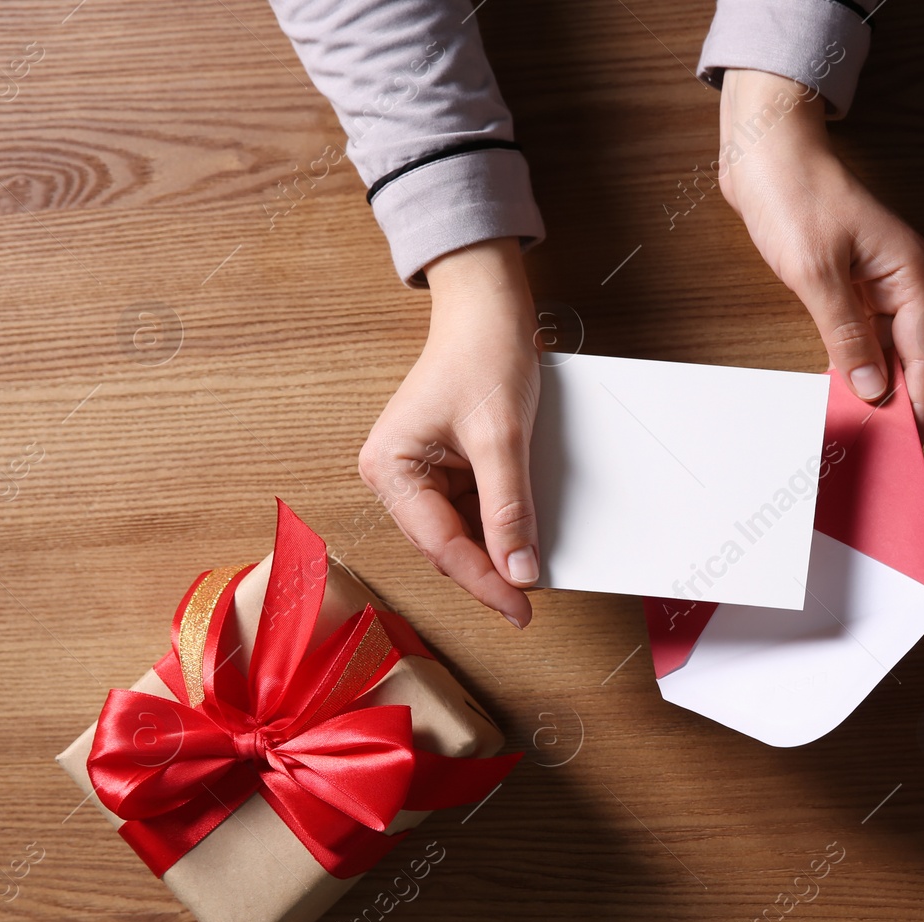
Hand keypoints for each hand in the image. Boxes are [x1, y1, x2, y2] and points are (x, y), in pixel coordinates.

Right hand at [358, 237, 541, 627]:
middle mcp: (396, 476)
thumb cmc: (483, 357)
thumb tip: (519, 569)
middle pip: (447, 546)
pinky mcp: (445, 470)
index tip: (520, 606)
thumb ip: (509, 508)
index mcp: (390, 468)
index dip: (484, 581)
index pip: (440, 545)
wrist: (490, 313)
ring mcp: (419, 475)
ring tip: (533, 565)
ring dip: (496, 548)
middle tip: (529, 601)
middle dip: (489, 569)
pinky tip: (524, 533)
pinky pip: (473, 512)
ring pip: (462, 534)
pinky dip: (499, 524)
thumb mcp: (502, 439)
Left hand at [717, 69, 923, 434]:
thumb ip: (846, 334)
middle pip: (910, 355)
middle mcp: (900, 280)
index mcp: (908, 273)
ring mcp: (874, 281)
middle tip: (882, 447)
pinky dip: (854, 363)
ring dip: (874, 385)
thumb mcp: (817, 271)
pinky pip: (860, 334)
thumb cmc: (793, 194)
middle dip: (898, 401)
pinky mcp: (847, 282)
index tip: (910, 443)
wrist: (763, 150)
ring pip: (884, 348)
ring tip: (862, 429)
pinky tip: (842, 391)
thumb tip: (873, 387)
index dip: (919, 401)